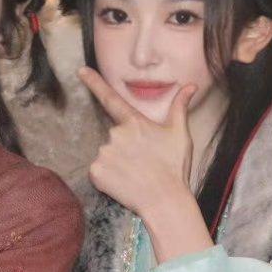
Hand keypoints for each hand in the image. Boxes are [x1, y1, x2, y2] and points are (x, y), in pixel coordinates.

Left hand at [77, 67, 195, 219]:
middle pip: (115, 137)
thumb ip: (180, 107)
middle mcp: (115, 134)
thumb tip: (190, 86)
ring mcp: (104, 153)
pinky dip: (108, 177)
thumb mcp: (180, 134)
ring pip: (106, 154)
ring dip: (117, 163)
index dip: (94, 83)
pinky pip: (98, 171)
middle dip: (126, 148)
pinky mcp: (96, 172)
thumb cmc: (174, 167)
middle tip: (144, 163)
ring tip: (136, 175)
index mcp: (134, 123)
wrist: (165, 201)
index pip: (111, 98)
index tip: (80, 70)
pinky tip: (124, 183)